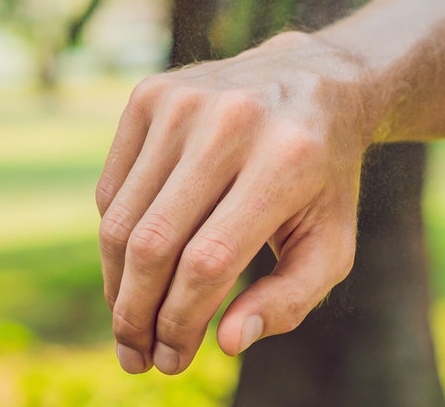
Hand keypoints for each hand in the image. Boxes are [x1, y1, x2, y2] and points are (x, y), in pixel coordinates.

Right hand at [96, 31, 372, 374]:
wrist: (313, 81)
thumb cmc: (324, 180)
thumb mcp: (332, 242)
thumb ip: (290, 299)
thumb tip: (228, 342)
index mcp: (286, 160)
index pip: (209, 261)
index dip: (181, 322)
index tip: (172, 361)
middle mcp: (232, 122)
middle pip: (155, 244)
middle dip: (137, 315)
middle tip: (138, 357)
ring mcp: (185, 102)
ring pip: (122, 221)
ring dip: (117, 287)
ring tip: (130, 325)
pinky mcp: (151, 95)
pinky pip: (113, 190)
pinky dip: (118, 239)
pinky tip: (139, 266)